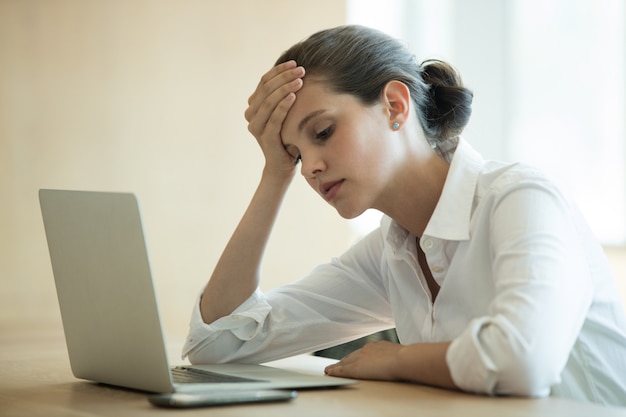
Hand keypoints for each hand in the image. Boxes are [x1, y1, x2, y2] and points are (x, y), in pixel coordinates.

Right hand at [244, 60, 304, 177]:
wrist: (283, 165)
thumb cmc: (286, 136)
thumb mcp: (284, 113)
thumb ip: (283, 97)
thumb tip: (295, 73)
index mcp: (254, 106)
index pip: (264, 81)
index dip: (278, 71)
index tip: (294, 63)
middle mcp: (251, 115)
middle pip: (266, 89)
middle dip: (284, 77)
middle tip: (301, 70)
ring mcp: (256, 127)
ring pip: (268, 102)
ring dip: (285, 88)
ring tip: (300, 81)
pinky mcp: (266, 138)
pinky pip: (274, 119)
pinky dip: (283, 106)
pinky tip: (294, 96)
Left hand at [324, 341, 402, 380]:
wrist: (403, 359)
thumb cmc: (406, 358)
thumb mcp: (399, 354)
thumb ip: (394, 355)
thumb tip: (399, 358)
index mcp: (377, 346)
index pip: (362, 353)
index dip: (355, 357)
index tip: (352, 360)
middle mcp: (366, 349)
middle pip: (351, 356)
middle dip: (344, 361)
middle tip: (336, 366)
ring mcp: (360, 357)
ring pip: (344, 362)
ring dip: (337, 366)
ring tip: (330, 370)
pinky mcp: (355, 367)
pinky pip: (341, 369)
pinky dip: (334, 371)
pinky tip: (328, 372)